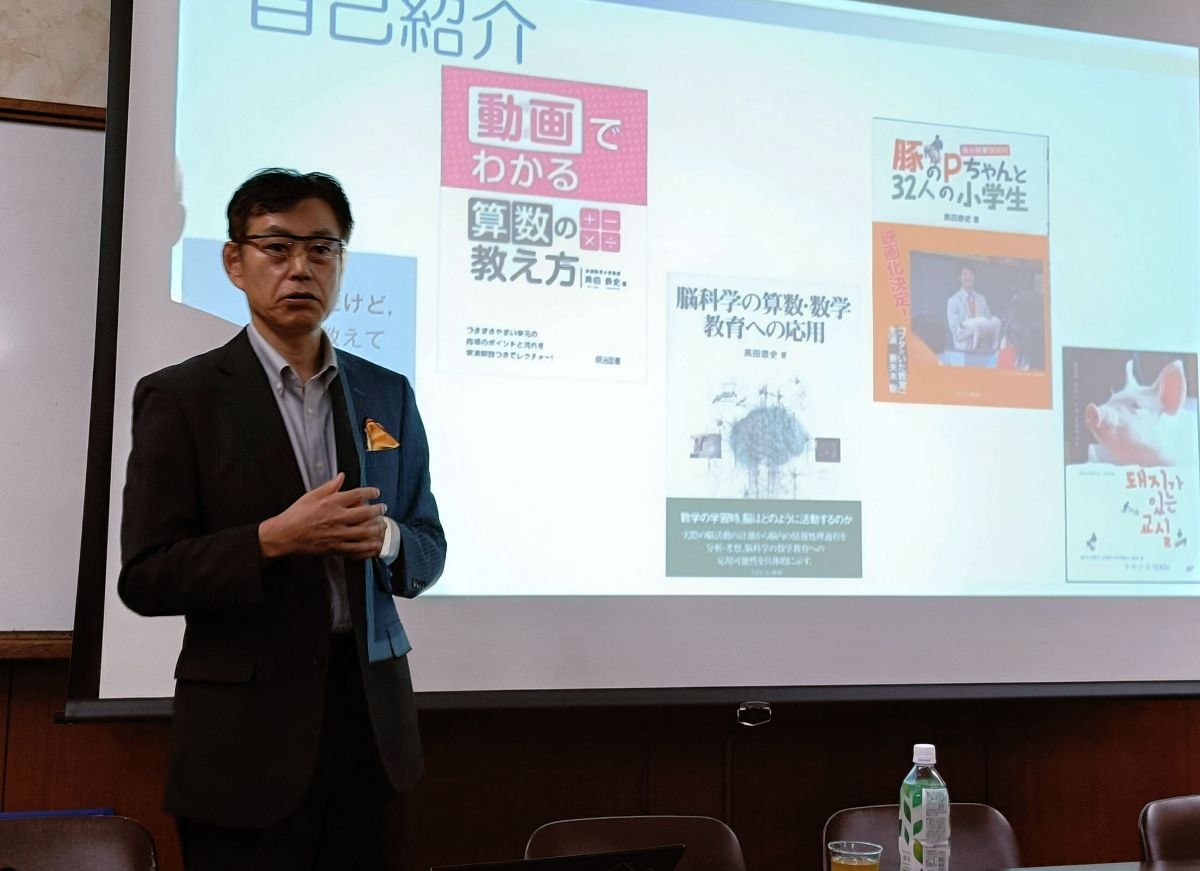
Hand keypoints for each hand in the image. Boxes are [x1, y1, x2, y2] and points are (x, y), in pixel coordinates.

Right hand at [258, 473, 386, 559]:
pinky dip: (368, 548)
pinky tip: (375, 545)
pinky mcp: (335, 548)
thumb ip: (329, 486)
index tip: (377, 492)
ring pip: (365, 532)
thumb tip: (342, 476)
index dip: (371, 492)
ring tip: (382, 525)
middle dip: (378, 510)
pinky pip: (357, 549)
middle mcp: (337, 518)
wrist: (285, 535)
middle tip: (383, 508)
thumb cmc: (296, 514)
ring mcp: (337, 534)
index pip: (357, 494)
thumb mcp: (311, 495)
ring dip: (377, 529)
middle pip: (366, 513)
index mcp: (331, 503)